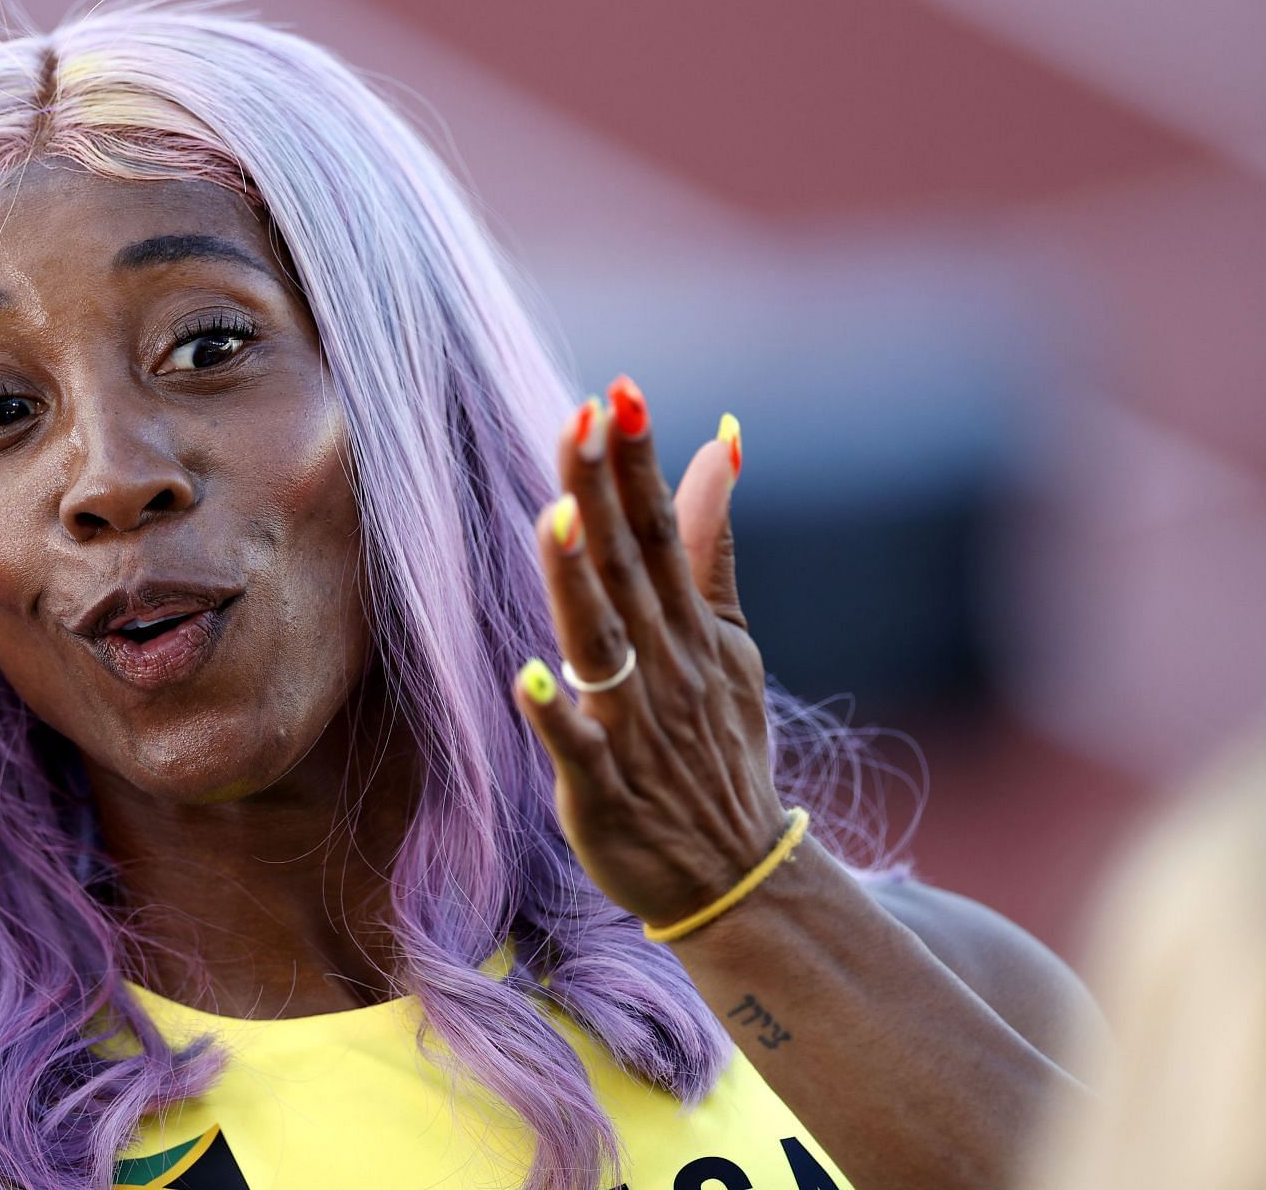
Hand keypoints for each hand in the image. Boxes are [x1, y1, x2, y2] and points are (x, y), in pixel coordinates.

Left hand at [512, 377, 791, 930]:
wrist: (739, 873)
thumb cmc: (719, 745)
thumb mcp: (729, 640)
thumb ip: (711, 544)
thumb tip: (722, 440)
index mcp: (689, 627)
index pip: (660, 530)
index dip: (638, 464)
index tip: (618, 392)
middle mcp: (665, 666)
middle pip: (628, 568)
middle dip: (603, 493)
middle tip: (582, 416)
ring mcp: (637, 728)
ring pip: (603, 644)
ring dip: (578, 584)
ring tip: (554, 520)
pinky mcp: (605, 791)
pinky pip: (580, 749)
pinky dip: (556, 715)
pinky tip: (526, 677)